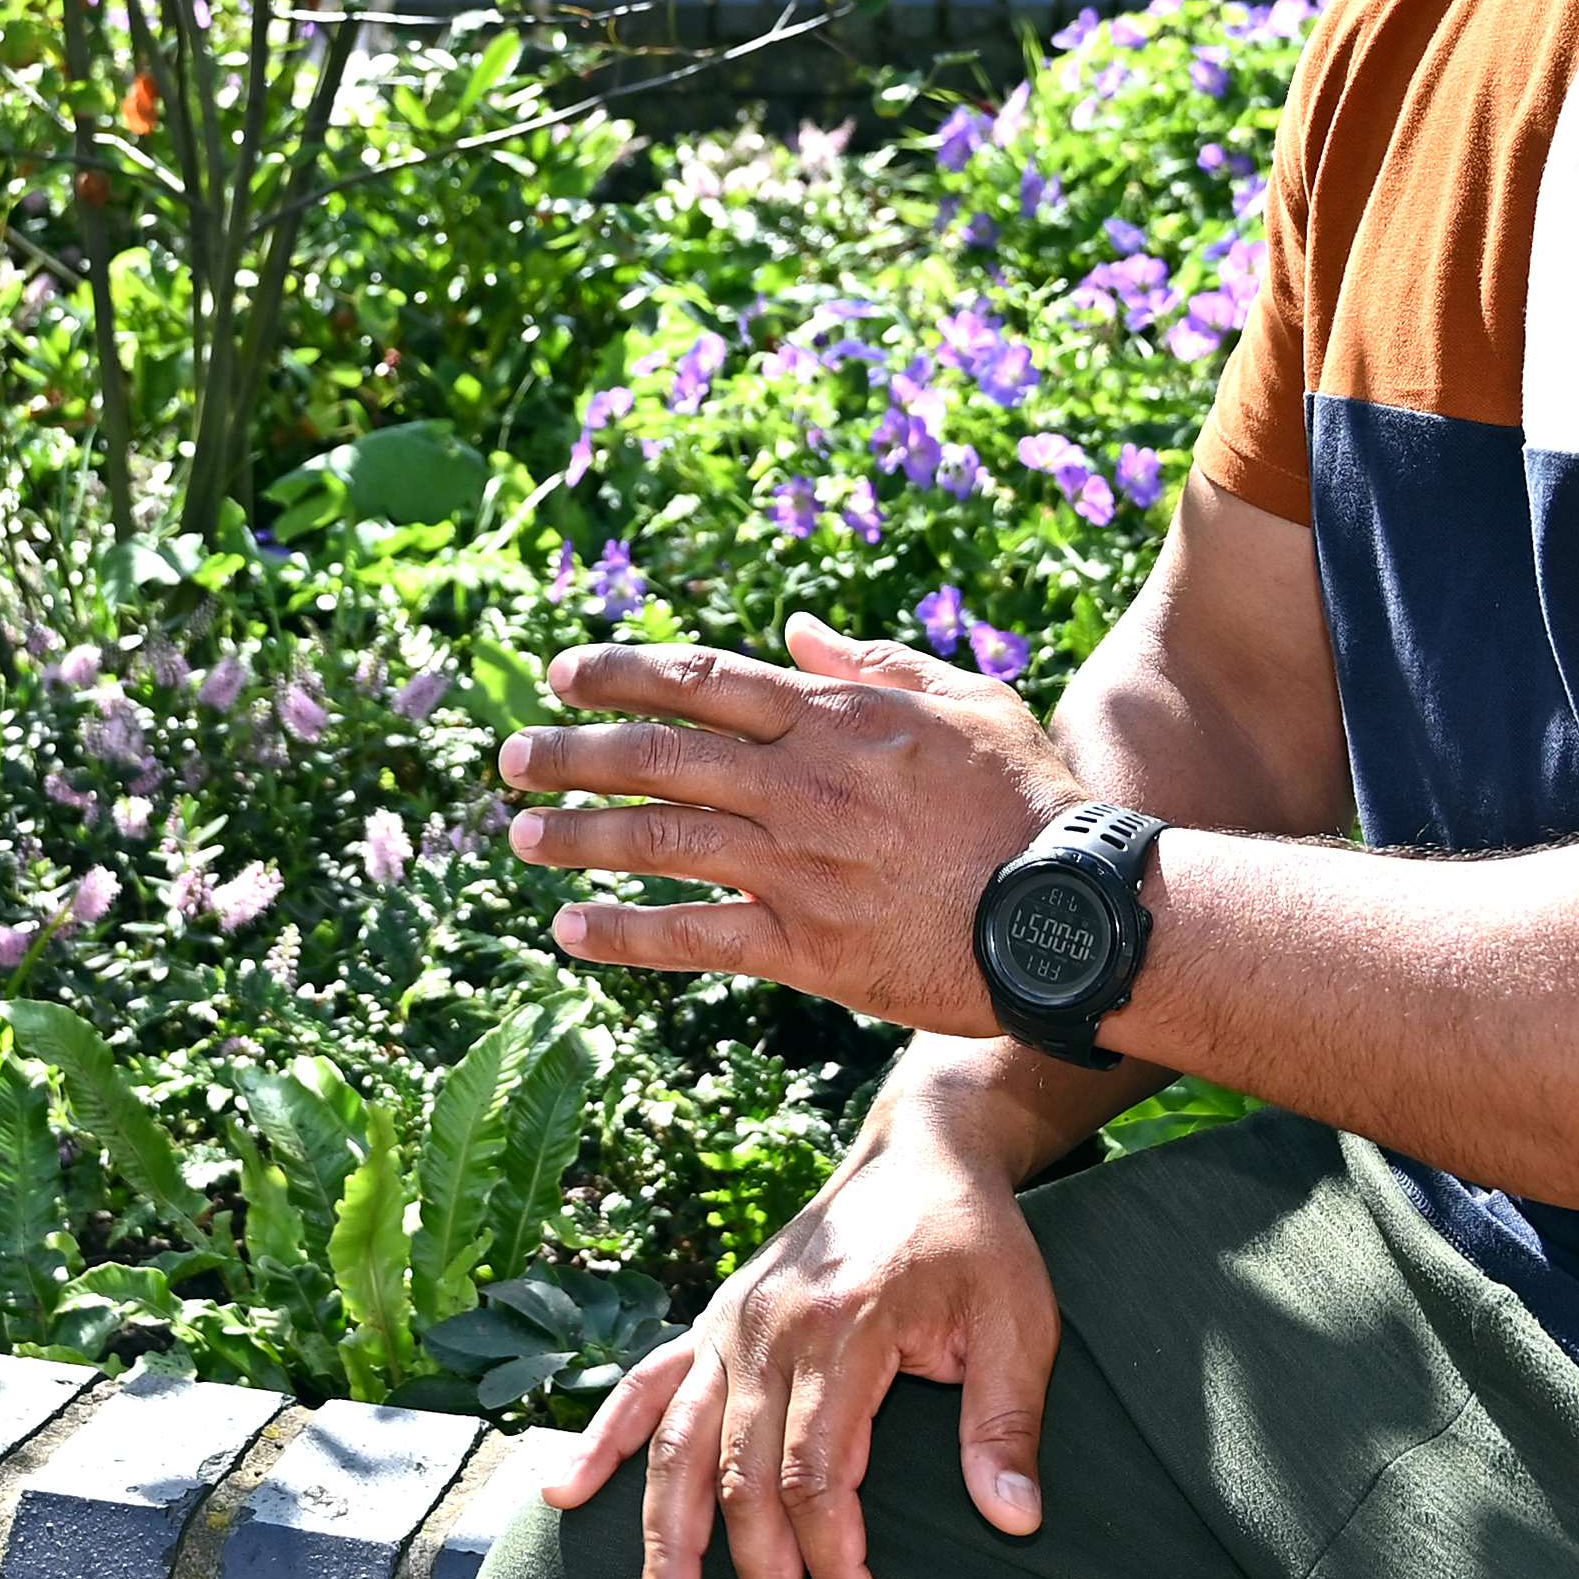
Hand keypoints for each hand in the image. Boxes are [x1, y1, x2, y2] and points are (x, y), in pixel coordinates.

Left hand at [504, 616, 1075, 1030]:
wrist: (1067, 912)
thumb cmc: (1027, 800)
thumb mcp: (965, 701)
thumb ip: (873, 664)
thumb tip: (799, 632)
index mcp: (832, 719)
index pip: (701, 681)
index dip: (622, 675)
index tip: (563, 673)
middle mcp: (798, 786)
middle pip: (658, 758)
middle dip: (573, 753)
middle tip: (511, 757)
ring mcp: (794, 866)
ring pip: (659, 842)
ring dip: (578, 836)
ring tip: (520, 838)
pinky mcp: (804, 947)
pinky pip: (693, 936)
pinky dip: (625, 932)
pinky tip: (572, 930)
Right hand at [537, 1079, 1063, 1578]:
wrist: (920, 1151)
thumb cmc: (974, 1240)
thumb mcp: (1018, 1318)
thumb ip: (1007, 1420)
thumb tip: (1014, 1521)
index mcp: (842, 1328)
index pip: (818, 1472)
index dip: (833, 1560)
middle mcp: (767, 1329)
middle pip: (742, 1478)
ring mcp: (728, 1325)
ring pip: (678, 1447)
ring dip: (667, 1543)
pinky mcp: (711, 1324)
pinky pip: (645, 1387)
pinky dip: (602, 1438)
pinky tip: (562, 1491)